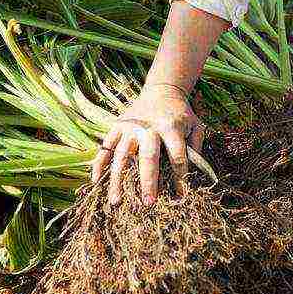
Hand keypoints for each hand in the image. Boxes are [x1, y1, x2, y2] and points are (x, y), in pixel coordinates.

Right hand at [91, 84, 205, 205]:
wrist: (162, 90)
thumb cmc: (181, 114)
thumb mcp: (196, 126)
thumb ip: (196, 149)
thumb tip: (192, 176)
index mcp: (171, 127)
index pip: (177, 156)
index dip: (180, 177)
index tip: (180, 196)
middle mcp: (148, 127)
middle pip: (148, 157)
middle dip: (148, 181)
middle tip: (148, 203)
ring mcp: (130, 126)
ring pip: (121, 155)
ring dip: (117, 180)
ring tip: (116, 202)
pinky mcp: (117, 126)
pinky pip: (106, 147)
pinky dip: (99, 164)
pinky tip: (96, 182)